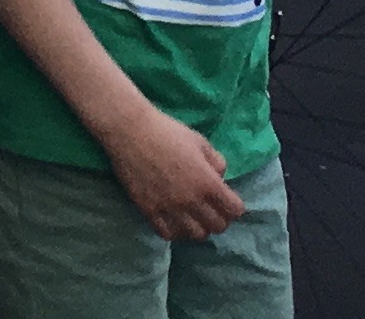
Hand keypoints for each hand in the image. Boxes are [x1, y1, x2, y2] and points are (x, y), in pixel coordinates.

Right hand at [98, 109, 246, 242]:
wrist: (129, 129)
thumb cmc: (167, 131)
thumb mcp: (200, 141)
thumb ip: (217, 162)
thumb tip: (219, 177)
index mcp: (208, 182)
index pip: (235, 211)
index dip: (233, 206)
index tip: (225, 200)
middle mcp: (192, 200)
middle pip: (218, 227)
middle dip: (218, 219)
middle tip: (209, 209)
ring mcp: (170, 207)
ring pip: (196, 235)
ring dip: (198, 227)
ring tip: (191, 217)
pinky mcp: (149, 209)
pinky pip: (168, 233)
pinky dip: (174, 230)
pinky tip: (172, 219)